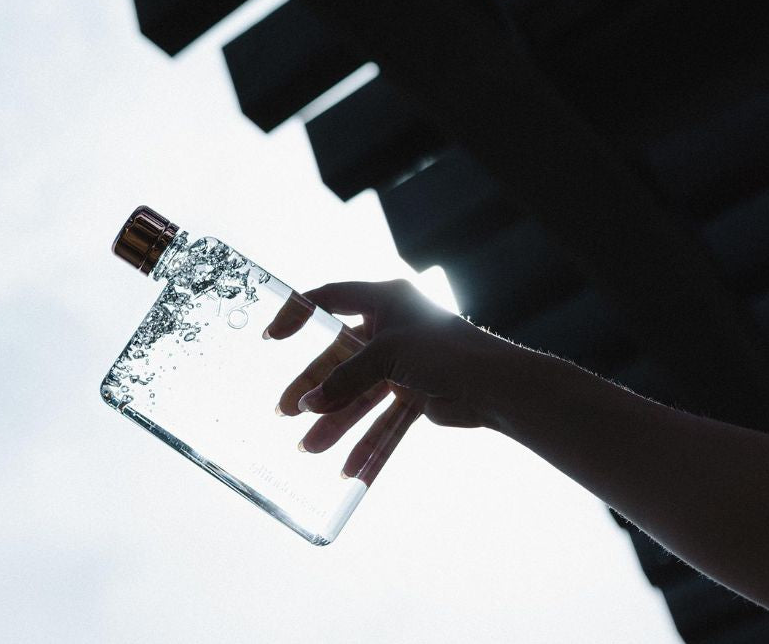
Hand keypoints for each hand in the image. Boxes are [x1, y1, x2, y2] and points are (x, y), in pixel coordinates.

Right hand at [264, 280, 548, 483]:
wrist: (497, 387)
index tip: (271, 336)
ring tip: (308, 448)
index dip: (299, 314)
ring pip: (360, 396)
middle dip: (315, 388)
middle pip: (340, 360)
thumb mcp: (386, 355)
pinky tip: (350, 470)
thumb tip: (309, 404)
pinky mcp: (416, 395)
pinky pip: (385, 421)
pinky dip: (370, 444)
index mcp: (385, 301)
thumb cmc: (446, 351)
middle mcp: (391, 330)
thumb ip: (345, 378)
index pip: (330, 298)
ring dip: (336, 422)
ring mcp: (403, 365)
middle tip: (286, 412)